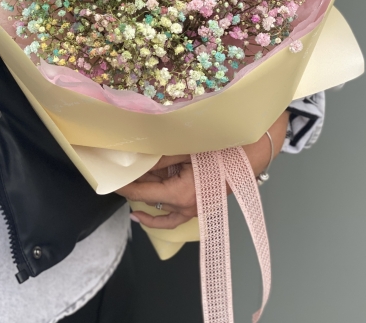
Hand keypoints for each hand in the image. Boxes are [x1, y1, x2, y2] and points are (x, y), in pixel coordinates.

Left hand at [116, 111, 289, 228]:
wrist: (256, 151)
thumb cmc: (224, 148)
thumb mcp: (188, 149)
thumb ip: (161, 156)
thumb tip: (138, 157)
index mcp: (181, 194)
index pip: (142, 193)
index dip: (124, 187)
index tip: (109, 181)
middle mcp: (188, 206)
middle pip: (152, 204)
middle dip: (135, 194)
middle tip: (119, 185)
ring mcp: (198, 208)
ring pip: (167, 217)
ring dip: (150, 210)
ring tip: (134, 209)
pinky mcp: (205, 204)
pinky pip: (180, 216)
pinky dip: (166, 215)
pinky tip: (160, 210)